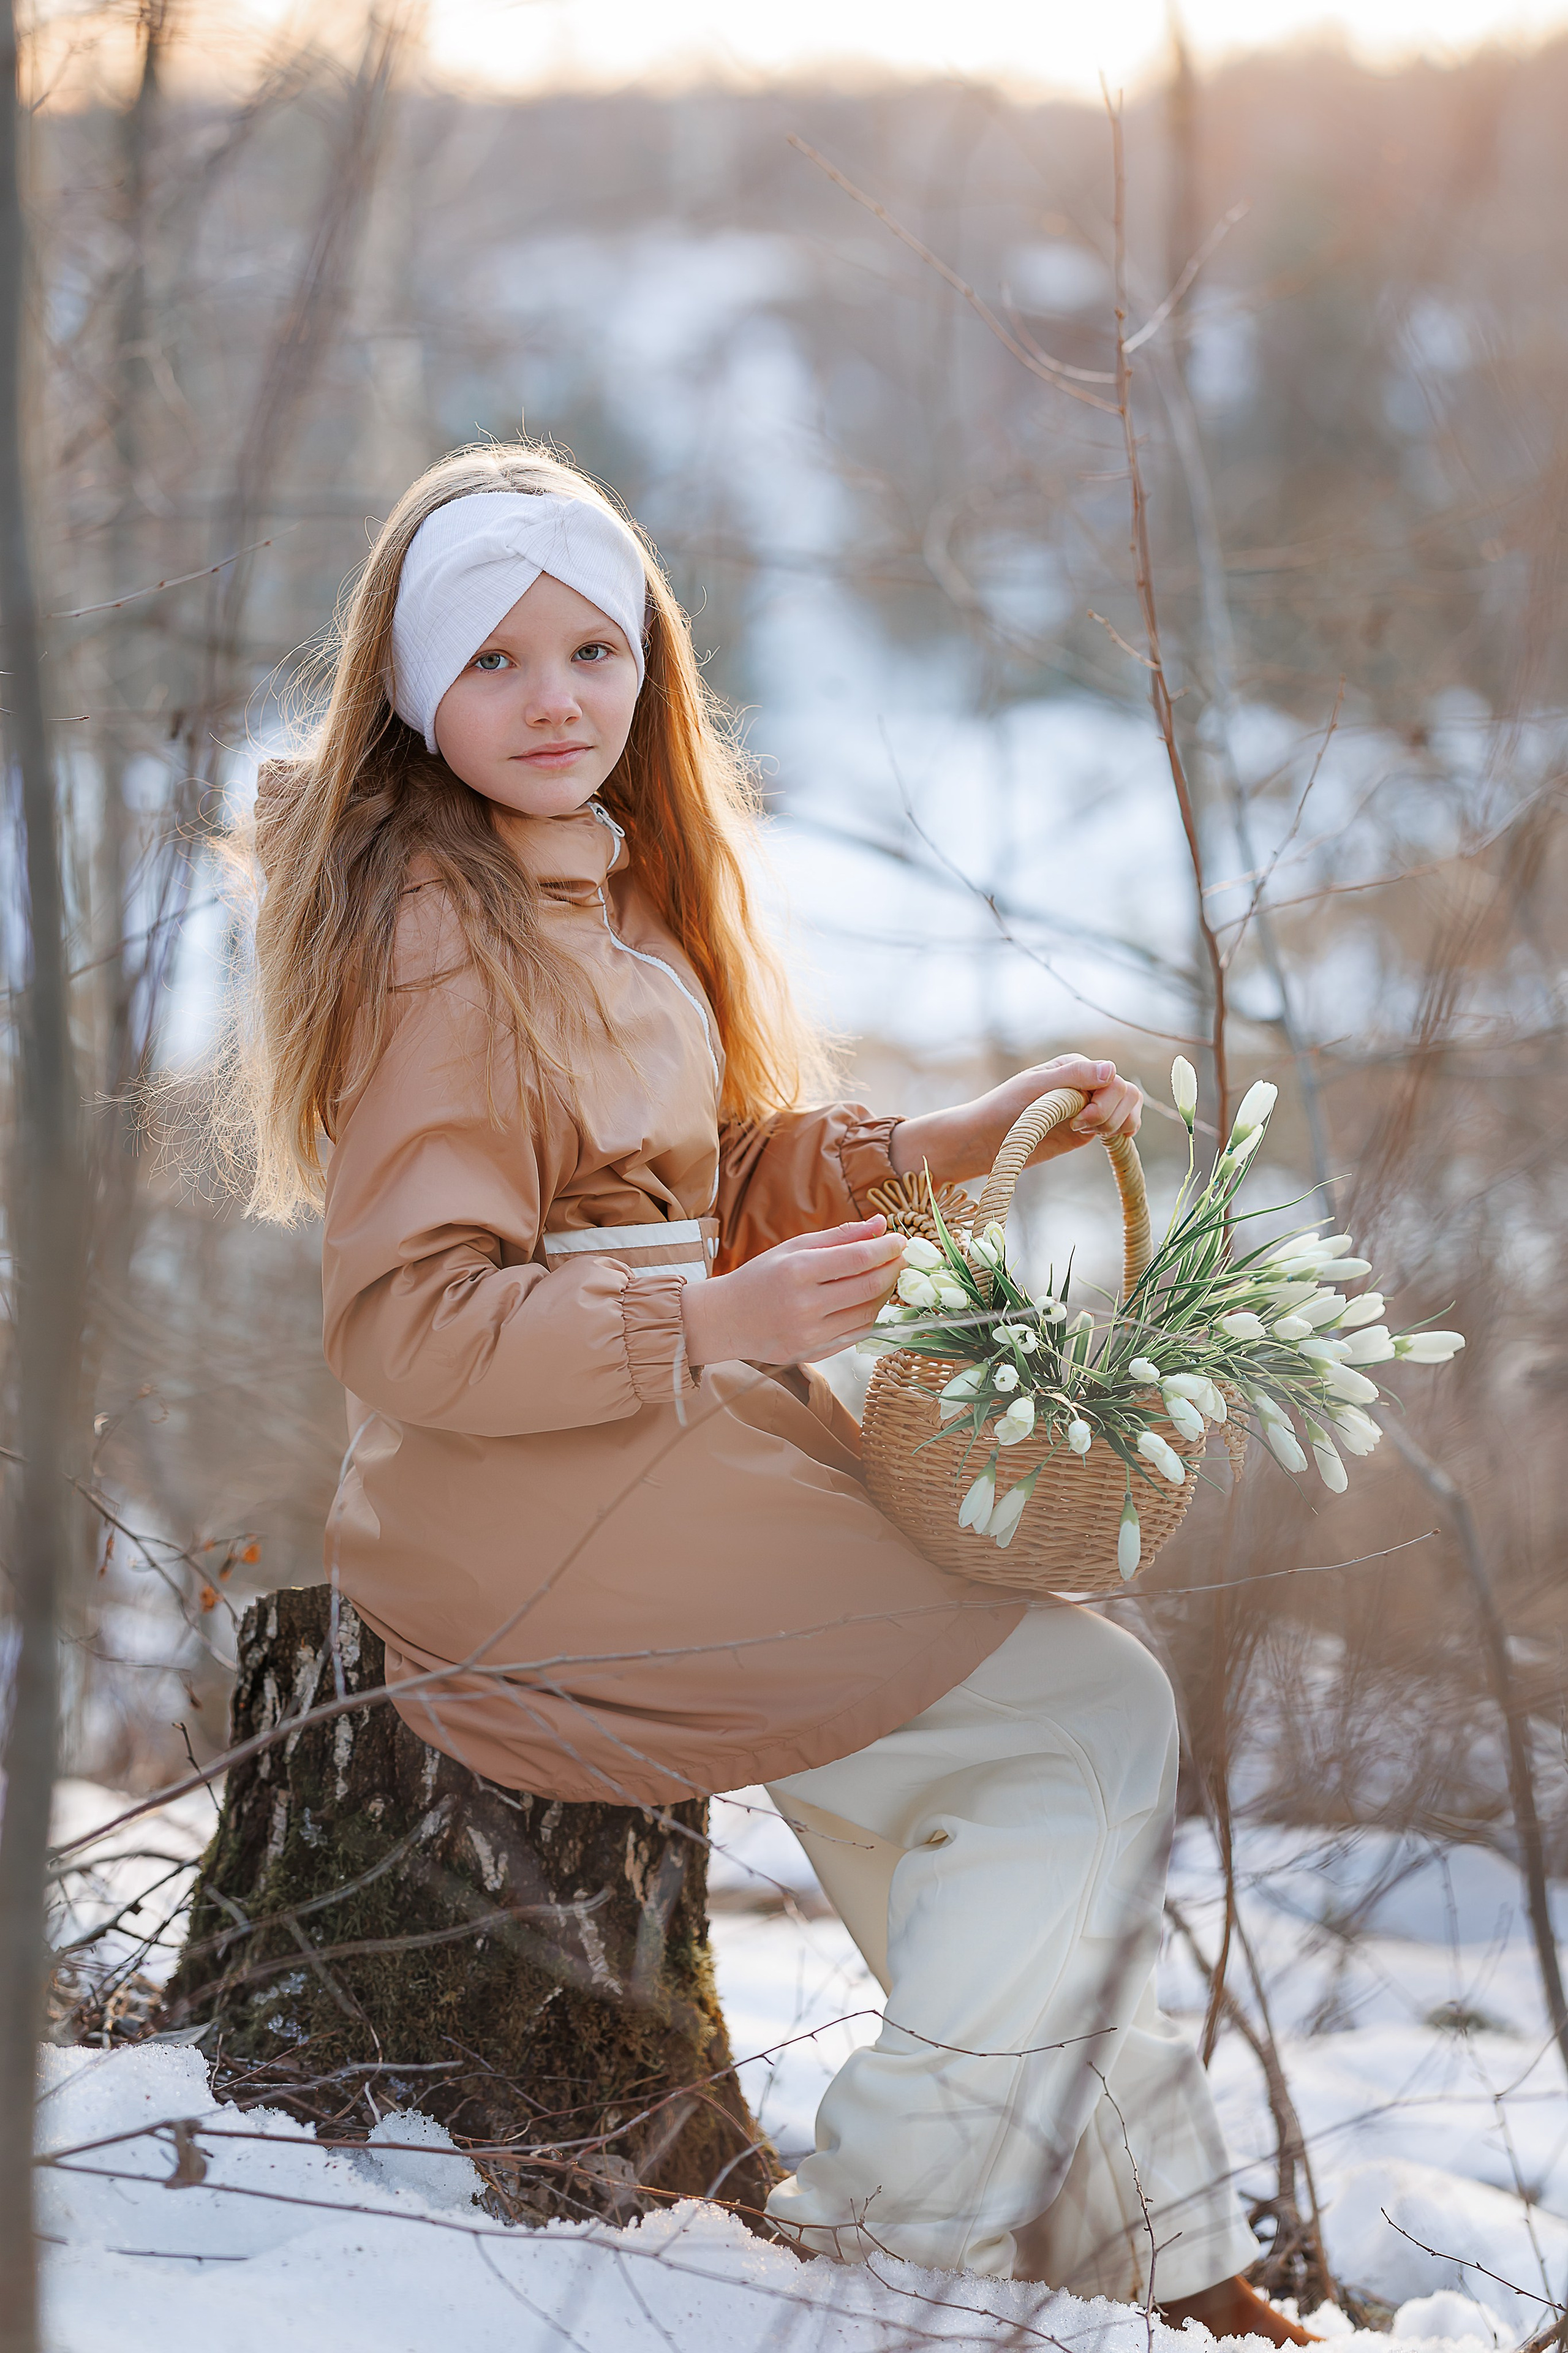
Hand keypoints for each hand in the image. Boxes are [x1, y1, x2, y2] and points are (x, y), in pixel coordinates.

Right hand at [680, 1217, 904, 1368]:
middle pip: (869, 1287)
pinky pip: (857, 1335)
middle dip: (893, 1270)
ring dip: (885, 1294)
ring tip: (886, 1278)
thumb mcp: (794, 1247)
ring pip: (868, 1314)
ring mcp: (810, 1334)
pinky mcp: (813, 1354)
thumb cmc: (761, 1277)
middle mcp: (805, 1305)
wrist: (726, 1319)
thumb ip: (839, 1236)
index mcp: (798, 1271)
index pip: (858, 1259)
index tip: (901, 1240)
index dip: (886, 1249)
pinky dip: (871, 1316)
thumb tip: (880, 1224)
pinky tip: (869, 1301)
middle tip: (901, 1259)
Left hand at [889, 1054, 1142, 1185]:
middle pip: (1127, 1095)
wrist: (987, 1139)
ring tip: (1083, 1131)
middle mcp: (1088, 1084)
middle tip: (1078, 1126)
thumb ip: (1073, 1076)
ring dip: (1114, 1126)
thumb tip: (1111, 1070)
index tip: (1077, 1118)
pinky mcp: (1089, 1129)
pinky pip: (1121, 1128)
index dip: (1104, 1103)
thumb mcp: (1036, 1087)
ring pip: (1129, 1111)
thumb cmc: (1004, 1107)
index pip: (1114, 1081)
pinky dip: (1120, 1134)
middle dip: (1110, 1115)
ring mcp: (1091, 1107)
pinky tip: (1102, 1138)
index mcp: (1076, 1067)